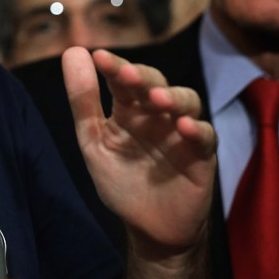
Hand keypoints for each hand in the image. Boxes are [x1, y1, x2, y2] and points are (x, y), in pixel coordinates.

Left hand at [61, 47, 215, 253]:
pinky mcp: (202, 156)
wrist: (147, 226)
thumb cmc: (120, 179)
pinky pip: (206, 137)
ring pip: (187, 101)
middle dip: (142, 76)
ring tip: (157, 98)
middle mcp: (157, 114)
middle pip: (155, 83)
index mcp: (129, 108)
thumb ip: (83, 100)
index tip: (98, 56)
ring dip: (174, 97)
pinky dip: (197, 130)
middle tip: (127, 74)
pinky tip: (184, 128)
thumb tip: (72, 51)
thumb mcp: (93, 140)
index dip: (113, 67)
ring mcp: (181, 132)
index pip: (122, 80)